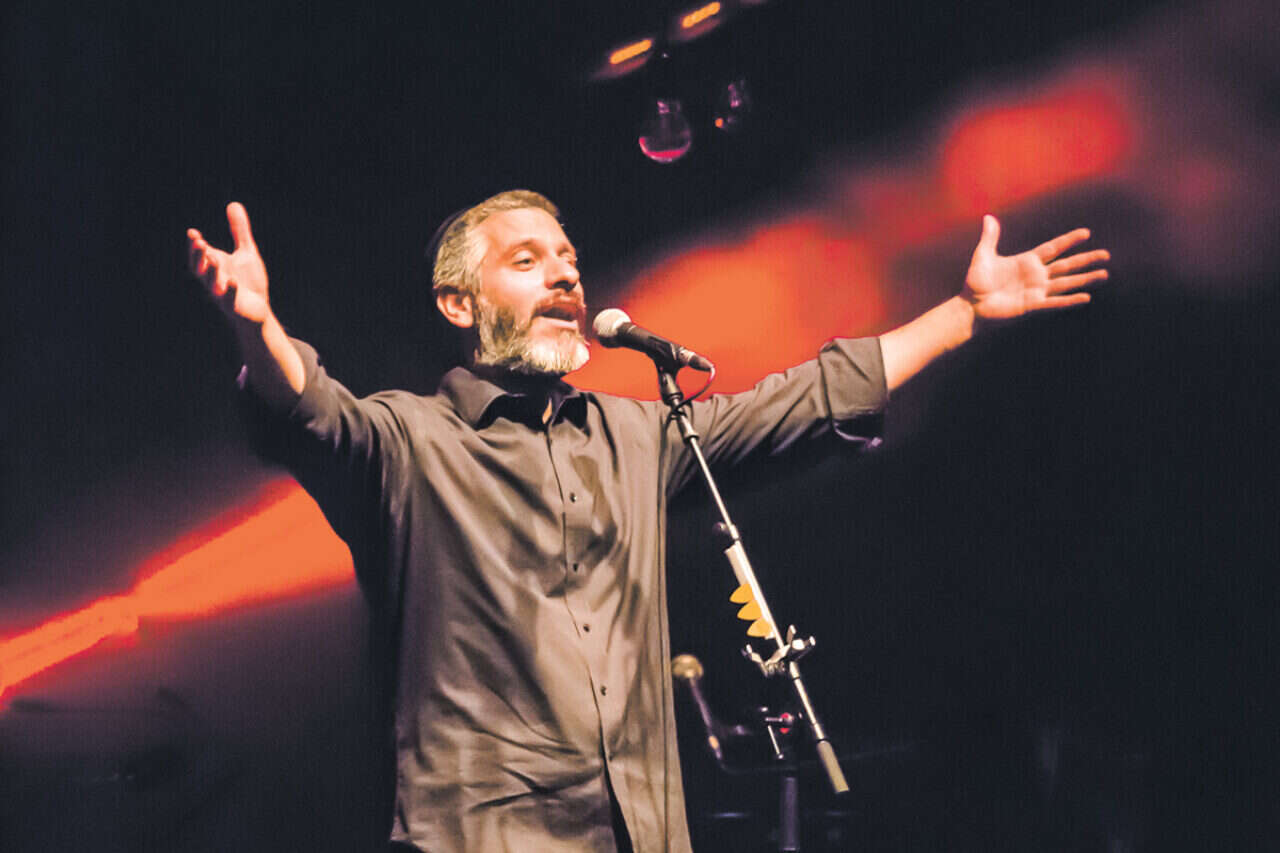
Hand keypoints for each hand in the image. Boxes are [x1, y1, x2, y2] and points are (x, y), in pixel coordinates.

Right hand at [186, 202, 270, 326]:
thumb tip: (233, 204)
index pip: (200, 255)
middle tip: (199, 242)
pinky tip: (232, 282)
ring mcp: (223, 295)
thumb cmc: (249, 281)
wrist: (258, 309)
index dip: (194, 246)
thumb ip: (239, 231)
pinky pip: (229, 300)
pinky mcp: (234, 307)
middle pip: (201, 269)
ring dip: (211, 272)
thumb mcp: (246, 252)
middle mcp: (214, 280)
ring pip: (212, 284)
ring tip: (213, 258)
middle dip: (198, 256)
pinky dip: (229, 292)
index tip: (193, 232)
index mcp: (215, 266)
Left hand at [962, 215, 1108, 321]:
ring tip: (1104, 274)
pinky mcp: (1032, 306)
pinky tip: (1085, 297)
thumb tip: (989, 217)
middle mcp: (1036, 276)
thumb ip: (990, 238)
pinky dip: (1069, 300)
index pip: (1053, 248)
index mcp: (1027, 261)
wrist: (970, 306)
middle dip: (1086, 260)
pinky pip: (1054, 303)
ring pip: (1066, 283)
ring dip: (1085, 279)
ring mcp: (1036, 291)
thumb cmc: (976, 282)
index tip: (1086, 233)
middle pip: (1067, 265)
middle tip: (1106, 255)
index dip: (1069, 240)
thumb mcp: (983, 256)